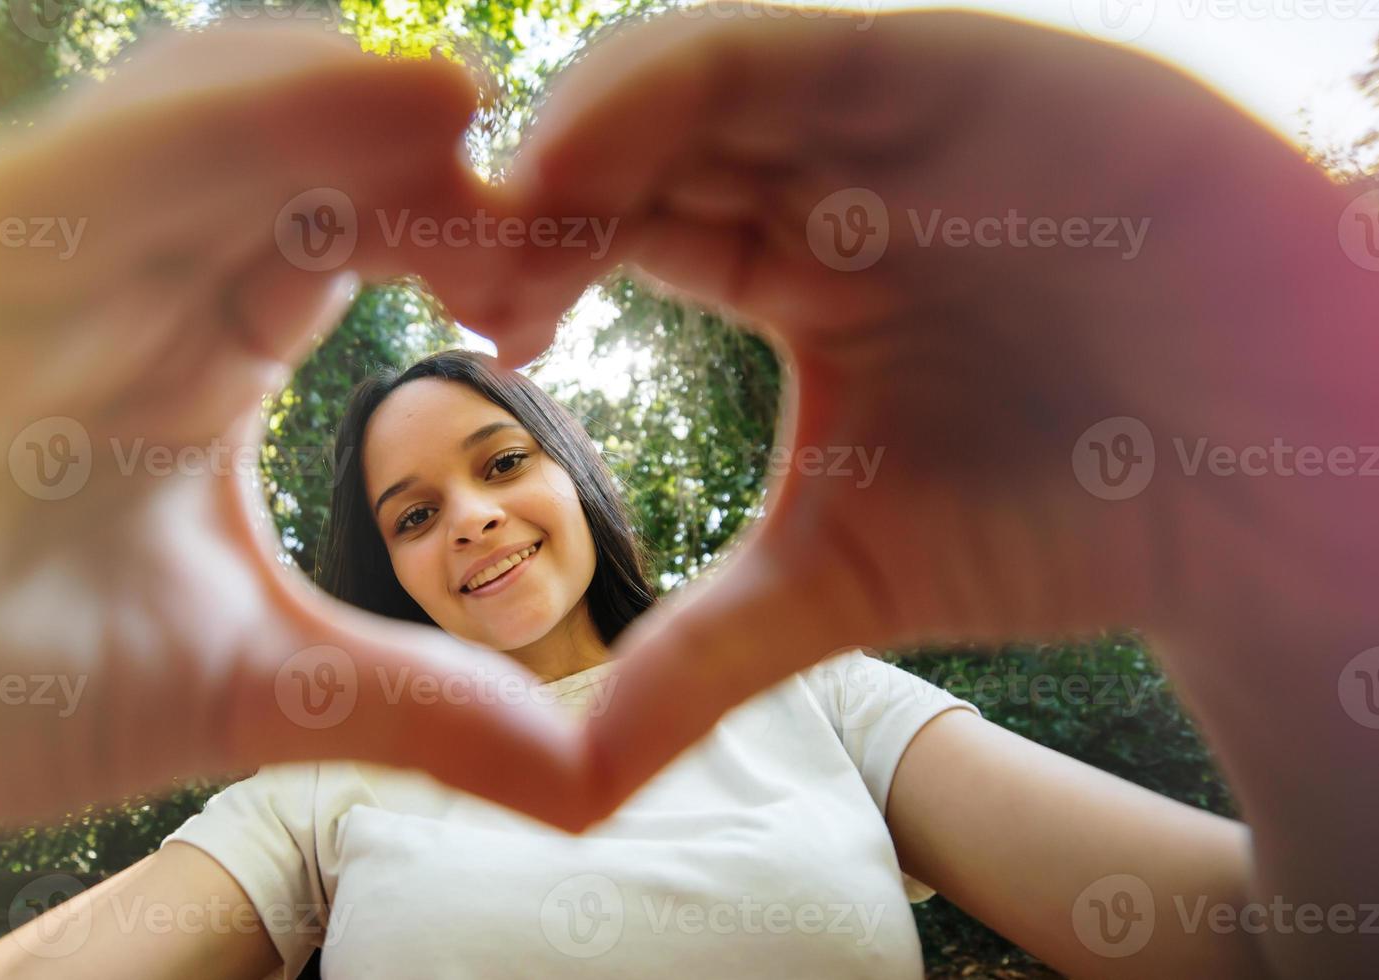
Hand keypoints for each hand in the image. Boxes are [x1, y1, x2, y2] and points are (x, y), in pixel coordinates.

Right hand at [0, 23, 586, 973]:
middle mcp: (119, 277)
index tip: (555, 288)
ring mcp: (27, 254)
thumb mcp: (249, 694)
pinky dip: (216, 124)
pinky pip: (93, 157)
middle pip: (295, 155)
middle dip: (421, 164)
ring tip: (457, 112)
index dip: (460, 240)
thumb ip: (411, 706)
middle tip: (549, 209)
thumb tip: (580, 777)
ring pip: (197, 117)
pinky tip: (338, 106)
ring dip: (333, 106)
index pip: (347, 238)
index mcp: (196, 348)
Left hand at [495, 9, 1377, 973]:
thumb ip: (702, 650)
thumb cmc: (1069, 516)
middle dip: (539, 193)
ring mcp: (898, 109)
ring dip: (590, 134)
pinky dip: (682, 84)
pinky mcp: (972, 68)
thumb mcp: (845, 580)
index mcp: (791, 260)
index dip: (534, 262)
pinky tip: (590, 158)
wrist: (1264, 498)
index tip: (475, 338)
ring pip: (701, 72)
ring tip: (510, 221)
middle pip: (641, 139)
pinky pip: (803, 46)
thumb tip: (566, 777)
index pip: (623, 226)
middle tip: (459, 269)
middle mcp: (833, 168)